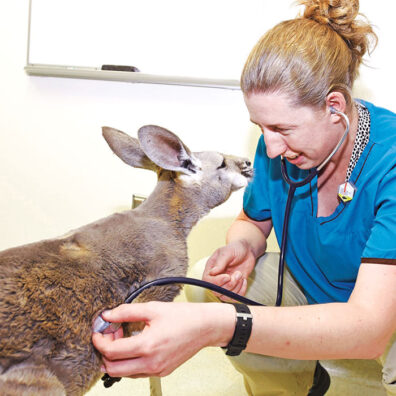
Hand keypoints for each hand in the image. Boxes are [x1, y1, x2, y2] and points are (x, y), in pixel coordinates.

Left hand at [92, 301, 234, 378]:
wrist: (205, 327)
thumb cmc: (182, 316)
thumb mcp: (152, 308)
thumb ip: (126, 312)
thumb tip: (107, 315)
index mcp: (147, 346)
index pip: (111, 352)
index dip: (99, 341)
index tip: (98, 331)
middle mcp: (151, 363)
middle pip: (113, 369)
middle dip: (104, 353)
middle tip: (109, 335)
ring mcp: (157, 370)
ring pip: (124, 374)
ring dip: (116, 359)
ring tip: (123, 338)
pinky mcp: (162, 371)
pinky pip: (137, 372)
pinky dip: (129, 362)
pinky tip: (135, 344)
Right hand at [203, 240, 255, 300]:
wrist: (247, 251)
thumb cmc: (236, 249)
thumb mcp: (228, 252)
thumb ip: (220, 262)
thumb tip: (212, 272)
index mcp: (211, 268)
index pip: (207, 281)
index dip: (216, 282)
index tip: (227, 276)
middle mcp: (216, 278)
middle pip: (216, 291)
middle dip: (229, 285)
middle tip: (238, 274)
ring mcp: (225, 284)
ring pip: (225, 296)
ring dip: (236, 288)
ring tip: (240, 275)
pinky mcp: (234, 288)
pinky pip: (235, 297)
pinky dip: (241, 291)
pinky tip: (244, 280)